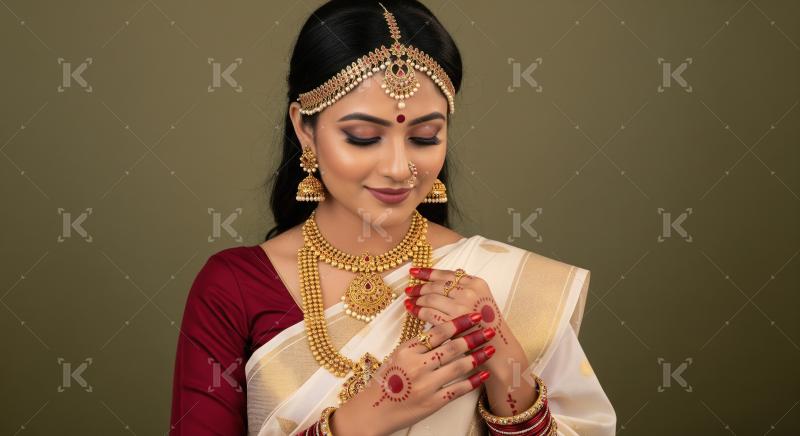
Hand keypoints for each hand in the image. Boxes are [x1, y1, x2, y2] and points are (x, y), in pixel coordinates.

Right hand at [331, 312, 496, 435]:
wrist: (374, 410)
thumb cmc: (386, 381)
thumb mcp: (397, 356)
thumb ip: (417, 344)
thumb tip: (441, 328)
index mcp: (407, 351)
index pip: (437, 332)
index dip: (458, 323)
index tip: (472, 316)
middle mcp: (417, 366)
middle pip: (451, 348)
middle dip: (473, 337)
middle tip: (488, 329)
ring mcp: (425, 385)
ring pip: (458, 367)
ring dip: (477, 356)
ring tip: (489, 349)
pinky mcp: (432, 403)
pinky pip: (457, 390)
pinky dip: (473, 381)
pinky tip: (483, 374)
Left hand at [404, 267, 535, 417]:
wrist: (498, 348)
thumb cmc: (487, 325)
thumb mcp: (481, 299)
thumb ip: (466, 286)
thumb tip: (445, 275)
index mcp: (476, 283)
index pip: (447, 273)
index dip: (428, 272)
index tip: (414, 272)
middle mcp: (469, 291)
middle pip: (436, 285)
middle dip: (420, 287)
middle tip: (410, 290)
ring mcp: (461, 306)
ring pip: (431, 298)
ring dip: (418, 300)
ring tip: (410, 301)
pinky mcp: (453, 322)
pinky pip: (430, 313)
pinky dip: (419, 311)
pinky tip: (413, 311)